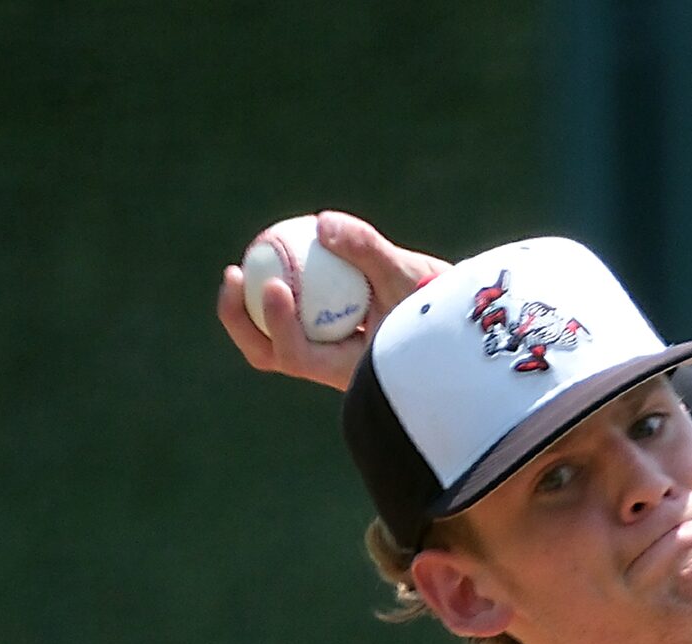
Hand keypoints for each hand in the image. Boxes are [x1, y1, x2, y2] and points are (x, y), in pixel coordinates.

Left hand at [217, 210, 447, 390]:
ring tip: (239, 267)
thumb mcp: (411, 275)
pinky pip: (288, 319)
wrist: (457, 328)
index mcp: (352, 373)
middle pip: (271, 355)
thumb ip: (370, 250)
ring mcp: (325, 357)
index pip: (300, 358)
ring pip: (272, 340)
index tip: (275, 284)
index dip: (278, 326)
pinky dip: (275, 294)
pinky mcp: (323, 340)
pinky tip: (271, 259)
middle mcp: (332, 371)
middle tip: (234, 274)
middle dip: (241, 320)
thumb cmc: (440, 307)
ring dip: (248, 307)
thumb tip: (322, 222)